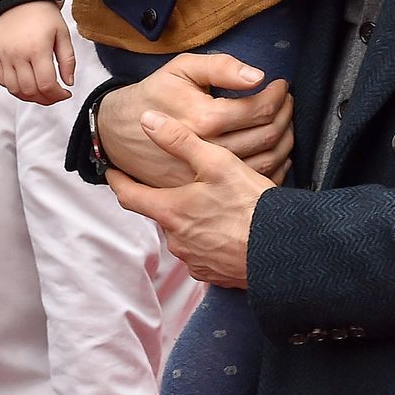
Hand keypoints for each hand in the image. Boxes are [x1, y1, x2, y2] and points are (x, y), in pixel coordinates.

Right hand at [0, 1, 75, 104]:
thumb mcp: (63, 34)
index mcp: (37, 49)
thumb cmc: (44, 15)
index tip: (66, 93)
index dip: (58, 95)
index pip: (46, 84)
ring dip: (30, 96)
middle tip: (55, 95)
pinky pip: (2, 80)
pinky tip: (27, 84)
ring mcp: (5, 56)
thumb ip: (68, 60)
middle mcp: (18, 55)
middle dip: (46, 99)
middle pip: (30, 91)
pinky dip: (14, 88)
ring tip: (42, 92)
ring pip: (14, 89)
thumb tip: (68, 82)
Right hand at [96, 52, 293, 188]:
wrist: (120, 130)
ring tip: (283, 119)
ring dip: (284, 138)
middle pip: (267, 136)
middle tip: (286, 100)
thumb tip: (258, 76)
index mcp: (204, 118)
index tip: (281, 85)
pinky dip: (274, 164)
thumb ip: (221, 67)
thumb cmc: (154, 94)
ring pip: (266, 160)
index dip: (277, 95)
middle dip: (285, 113)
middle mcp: (208, 150)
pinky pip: (252, 180)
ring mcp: (208, 174)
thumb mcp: (182, 68)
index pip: (259, 110)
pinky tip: (277, 148)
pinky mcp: (206, 187)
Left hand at [107, 110, 275, 287]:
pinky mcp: (213, 274)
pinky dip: (209, 240)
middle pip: (162, 214)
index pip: (130, 195)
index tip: (112, 172)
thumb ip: (179, 140)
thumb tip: (147, 120)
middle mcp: (176, 240)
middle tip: (186, 185)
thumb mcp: (217, 162)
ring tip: (214, 207)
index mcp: (171, 211)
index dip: (119, 181)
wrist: (283, 249)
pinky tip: (228, 230)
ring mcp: (194, 260)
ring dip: (192, 221)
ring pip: (183, 235)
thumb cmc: (250, 205)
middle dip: (169, 200)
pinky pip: (203, 254)